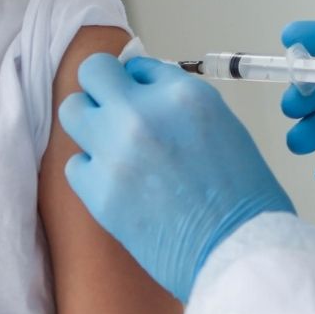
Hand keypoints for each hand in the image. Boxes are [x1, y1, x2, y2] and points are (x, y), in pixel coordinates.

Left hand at [59, 54, 293, 302]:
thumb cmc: (242, 196)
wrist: (238, 248)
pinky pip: (74, 163)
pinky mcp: (98, 190)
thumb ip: (180, 105)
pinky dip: (92, 170)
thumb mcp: (224, 127)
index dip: (139, 84)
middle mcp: (144, 114)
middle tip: (116, 111)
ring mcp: (116, 151)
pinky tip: (117, 183)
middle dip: (104, 89)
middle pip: (94, 72)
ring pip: (73, 111)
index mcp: (184, 95)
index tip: (142, 99)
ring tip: (112, 146)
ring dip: (90, 123)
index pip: (139, 66)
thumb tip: (148, 96)